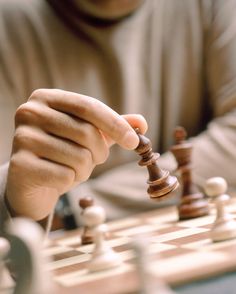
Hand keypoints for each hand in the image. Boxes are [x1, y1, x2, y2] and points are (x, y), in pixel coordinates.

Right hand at [6, 89, 146, 219]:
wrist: (33, 182)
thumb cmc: (62, 154)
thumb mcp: (87, 136)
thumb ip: (111, 126)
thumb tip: (142, 122)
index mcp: (47, 98)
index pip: (89, 106)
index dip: (115, 125)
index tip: (134, 142)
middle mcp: (30, 112)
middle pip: (87, 133)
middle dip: (99, 153)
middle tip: (91, 160)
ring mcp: (22, 138)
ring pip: (79, 157)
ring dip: (84, 169)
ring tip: (70, 168)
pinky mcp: (20, 164)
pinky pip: (65, 176)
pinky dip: (70, 181)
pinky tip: (57, 179)